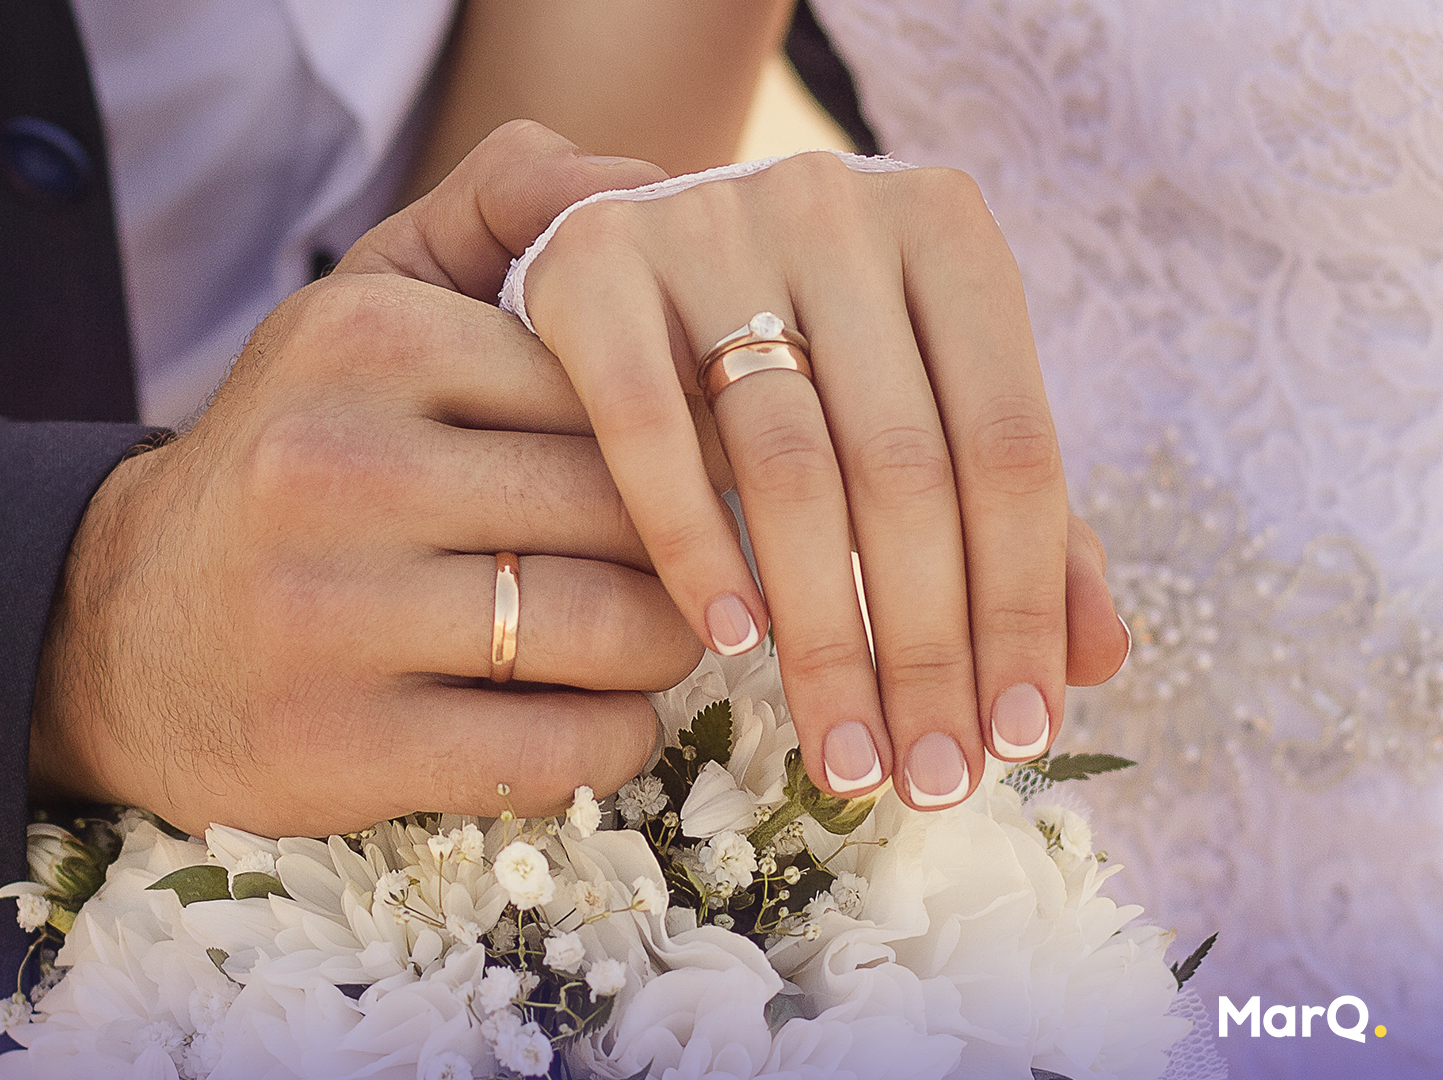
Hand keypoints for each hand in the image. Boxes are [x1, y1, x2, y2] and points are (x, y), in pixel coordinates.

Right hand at [30, 134, 699, 836]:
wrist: (112, 628)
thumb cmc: (294, 453)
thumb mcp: (365, 300)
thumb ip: (500, 210)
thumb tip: (648, 184)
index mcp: (366, 340)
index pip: (614, 385)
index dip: (674, 440)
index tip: (679, 476)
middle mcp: (338, 466)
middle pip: (629, 509)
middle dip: (683, 549)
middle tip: (681, 568)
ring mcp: (331, 616)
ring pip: (618, 630)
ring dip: (663, 648)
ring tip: (639, 638)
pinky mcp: (340, 748)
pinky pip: (566, 752)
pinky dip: (614, 741)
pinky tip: (586, 716)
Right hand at [504, 139, 1127, 808]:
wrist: (625, 231)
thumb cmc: (793, 337)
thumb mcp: (911, 394)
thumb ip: (1004, 508)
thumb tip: (1100, 659)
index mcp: (946, 228)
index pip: (1012, 445)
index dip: (1025, 604)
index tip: (1022, 739)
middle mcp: (837, 206)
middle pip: (907, 468)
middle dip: (929, 648)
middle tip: (930, 780)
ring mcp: (709, 225)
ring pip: (788, 466)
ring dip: (826, 636)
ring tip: (848, 754)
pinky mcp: (595, 261)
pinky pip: (650, 428)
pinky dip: (694, 543)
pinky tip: (730, 644)